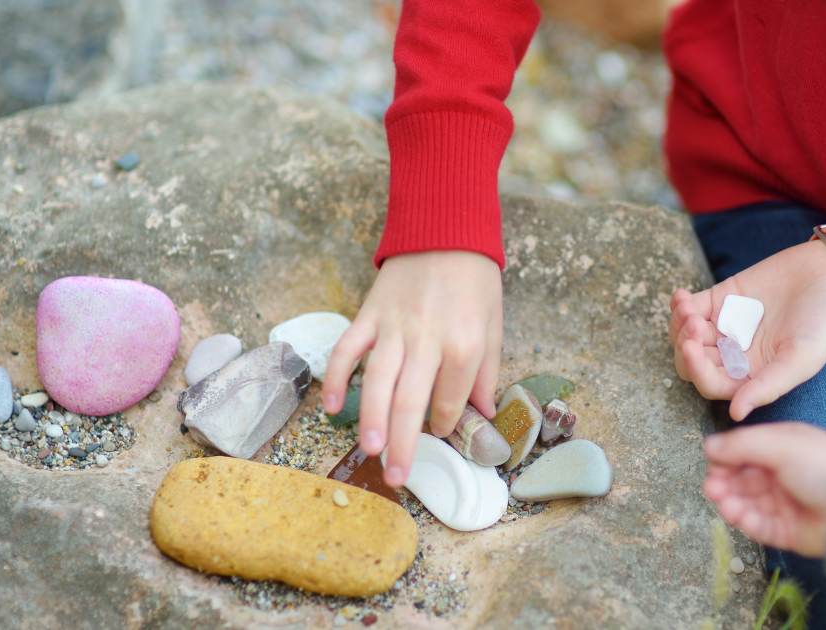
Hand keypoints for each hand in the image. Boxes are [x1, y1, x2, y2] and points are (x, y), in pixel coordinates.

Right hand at [321, 251, 502, 487]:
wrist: (445, 229)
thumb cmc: (474, 281)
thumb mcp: (495, 325)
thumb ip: (487, 372)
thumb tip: (483, 414)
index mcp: (464, 344)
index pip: (451, 399)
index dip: (446, 422)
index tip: (441, 432)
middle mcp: (427, 339)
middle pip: (411, 401)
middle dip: (403, 443)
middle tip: (397, 476)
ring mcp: (393, 327)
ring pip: (377, 381)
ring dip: (371, 419)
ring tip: (369, 451)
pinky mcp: (369, 315)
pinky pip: (347, 350)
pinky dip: (334, 377)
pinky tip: (330, 407)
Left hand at [669, 240, 825, 419]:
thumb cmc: (824, 323)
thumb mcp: (802, 359)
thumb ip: (768, 386)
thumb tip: (736, 414)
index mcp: (750, 376)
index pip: (710, 383)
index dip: (696, 369)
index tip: (691, 347)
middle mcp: (734, 355)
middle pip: (691, 361)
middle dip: (685, 345)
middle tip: (695, 324)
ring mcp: (725, 327)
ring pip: (686, 334)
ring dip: (680, 324)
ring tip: (689, 308)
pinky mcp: (721, 300)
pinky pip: (690, 307)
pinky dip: (680, 304)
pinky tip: (682, 297)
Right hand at [702, 422, 825, 557]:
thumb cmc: (825, 468)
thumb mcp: (781, 445)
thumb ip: (742, 444)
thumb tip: (708, 446)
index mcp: (783, 449)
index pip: (745, 452)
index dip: (726, 457)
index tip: (712, 462)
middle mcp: (782, 475)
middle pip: (742, 478)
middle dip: (724, 481)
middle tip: (712, 486)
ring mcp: (783, 503)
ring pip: (746, 502)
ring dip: (729, 500)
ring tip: (722, 500)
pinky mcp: (785, 530)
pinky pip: (757, 525)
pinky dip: (743, 519)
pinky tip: (735, 513)